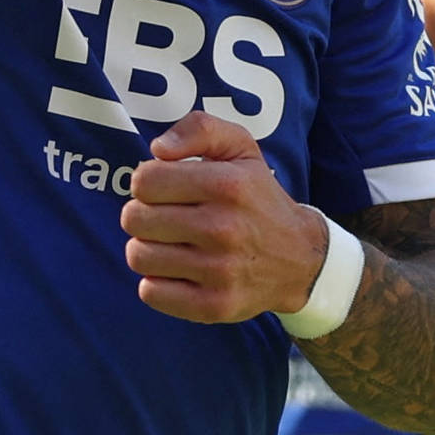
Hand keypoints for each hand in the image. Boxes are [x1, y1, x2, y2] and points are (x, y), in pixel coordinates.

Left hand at [121, 110, 332, 322]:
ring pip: (138, 256)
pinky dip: (156, 282)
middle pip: (134, 218)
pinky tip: (177, 271)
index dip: (147, 182)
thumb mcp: (240, 147)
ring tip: (170, 243)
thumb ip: (199, 129)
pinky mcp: (214, 305)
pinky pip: (150, 292)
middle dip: (142, 214)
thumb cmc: (257, 196)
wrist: (299, 258)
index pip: (144, 180)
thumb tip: (158, 149)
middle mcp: (223, 228)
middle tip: (165, 216)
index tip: (164, 188)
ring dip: (146, 247)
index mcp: (227, 185)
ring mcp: (219, 271)